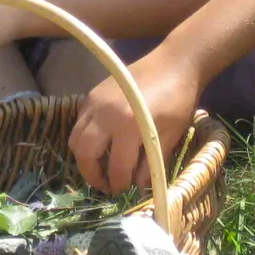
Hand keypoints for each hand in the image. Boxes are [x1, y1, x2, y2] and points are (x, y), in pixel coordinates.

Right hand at [68, 51, 202, 194]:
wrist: (174, 63)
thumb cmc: (178, 100)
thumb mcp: (170, 135)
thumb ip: (152, 164)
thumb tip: (138, 186)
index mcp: (129, 126)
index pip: (117, 167)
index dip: (121, 184)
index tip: (126, 191)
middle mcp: (104, 114)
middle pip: (85, 155)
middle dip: (93, 175)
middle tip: (107, 184)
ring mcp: (94, 102)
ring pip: (75, 139)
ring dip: (85, 158)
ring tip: (102, 166)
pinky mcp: (92, 94)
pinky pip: (79, 123)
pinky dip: (86, 138)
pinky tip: (103, 143)